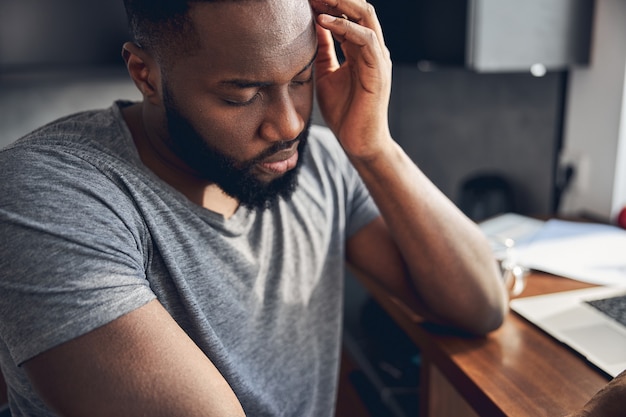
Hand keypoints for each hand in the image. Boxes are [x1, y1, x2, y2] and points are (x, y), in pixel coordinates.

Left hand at [309, 0, 392, 159]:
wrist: (358, 142)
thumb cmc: (343, 112)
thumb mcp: (325, 73)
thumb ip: (322, 50)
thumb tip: (312, 24)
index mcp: (361, 48)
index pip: (348, 13)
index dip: (329, 1)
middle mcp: (373, 49)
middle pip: (360, 7)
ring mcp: (378, 58)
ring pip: (365, 16)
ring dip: (340, 2)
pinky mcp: (379, 71)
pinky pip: (366, 39)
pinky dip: (345, 26)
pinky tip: (323, 21)